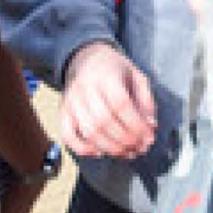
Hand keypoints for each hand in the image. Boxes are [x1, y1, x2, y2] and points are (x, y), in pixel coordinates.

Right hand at [59, 42, 155, 159]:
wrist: (85, 59)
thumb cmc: (114, 70)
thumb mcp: (137, 77)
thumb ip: (146, 101)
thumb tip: (150, 127)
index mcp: (106, 76)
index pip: (121, 105)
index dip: (136, 125)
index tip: (149, 137)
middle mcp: (85, 88)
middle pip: (104, 122)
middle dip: (125, 140)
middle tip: (139, 148)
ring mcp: (71, 101)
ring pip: (88, 132)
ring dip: (110, 148)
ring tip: (126, 153)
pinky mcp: (62, 112)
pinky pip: (68, 136)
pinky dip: (83, 149)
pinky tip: (100, 152)